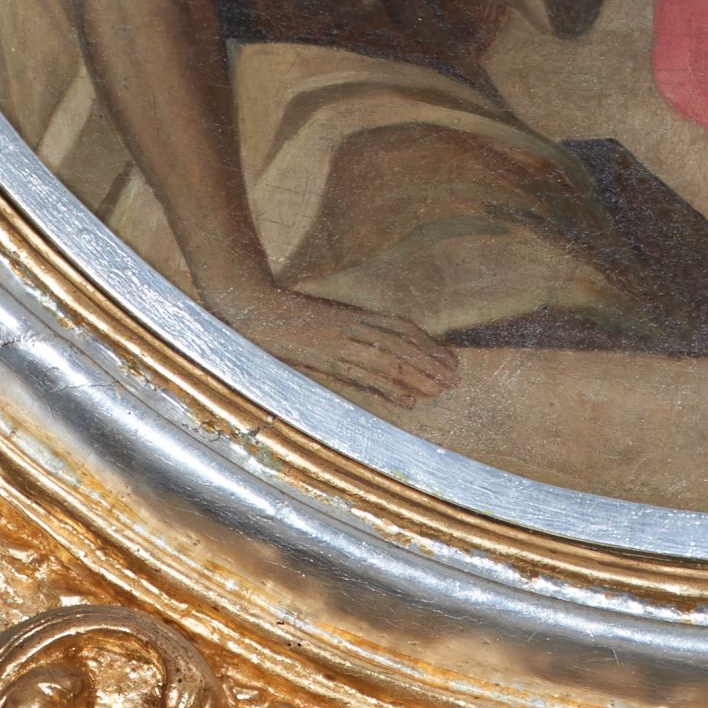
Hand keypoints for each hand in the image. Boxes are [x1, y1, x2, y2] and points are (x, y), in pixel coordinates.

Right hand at [218, 280, 457, 408]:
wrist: (253, 307)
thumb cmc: (284, 317)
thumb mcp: (320, 325)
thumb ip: (343, 342)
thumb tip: (362, 364)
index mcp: (353, 314)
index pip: (400, 328)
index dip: (426, 344)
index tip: (447, 359)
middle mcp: (353, 324)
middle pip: (402, 342)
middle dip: (430, 360)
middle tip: (455, 377)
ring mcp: (341, 338)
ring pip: (390, 356)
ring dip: (417, 373)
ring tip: (441, 389)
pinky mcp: (327, 353)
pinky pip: (364, 371)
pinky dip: (388, 386)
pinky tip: (406, 400)